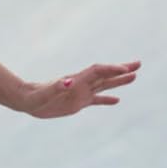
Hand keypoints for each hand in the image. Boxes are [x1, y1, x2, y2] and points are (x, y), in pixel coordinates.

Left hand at [24, 61, 141, 117]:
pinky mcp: (78, 102)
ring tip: (134, 76)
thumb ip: (57, 87)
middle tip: (138, 64)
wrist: (28, 101)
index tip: (126, 70)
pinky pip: (96, 100)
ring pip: (104, 85)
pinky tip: (117, 100)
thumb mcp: (45, 94)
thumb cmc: (35, 97)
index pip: (98, 72)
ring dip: (119, 81)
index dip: (111, 69)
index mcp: (76, 81)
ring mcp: (81, 93)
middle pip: (105, 75)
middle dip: (121, 70)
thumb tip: (69, 81)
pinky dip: (106, 100)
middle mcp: (81, 84)